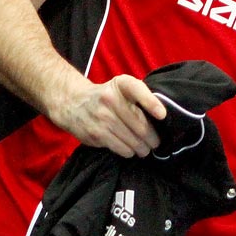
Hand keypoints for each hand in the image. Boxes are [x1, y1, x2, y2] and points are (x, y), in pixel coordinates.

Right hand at [49, 74, 166, 156]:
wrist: (73, 103)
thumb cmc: (106, 96)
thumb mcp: (122, 87)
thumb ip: (140, 96)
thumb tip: (161, 118)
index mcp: (121, 84)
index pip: (138, 90)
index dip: (151, 103)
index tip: (162, 115)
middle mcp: (110, 98)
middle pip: (140, 124)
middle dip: (152, 138)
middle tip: (155, 143)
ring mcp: (102, 117)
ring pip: (132, 139)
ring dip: (142, 148)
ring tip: (144, 149)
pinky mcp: (96, 133)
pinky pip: (121, 147)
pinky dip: (129, 151)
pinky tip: (130, 150)